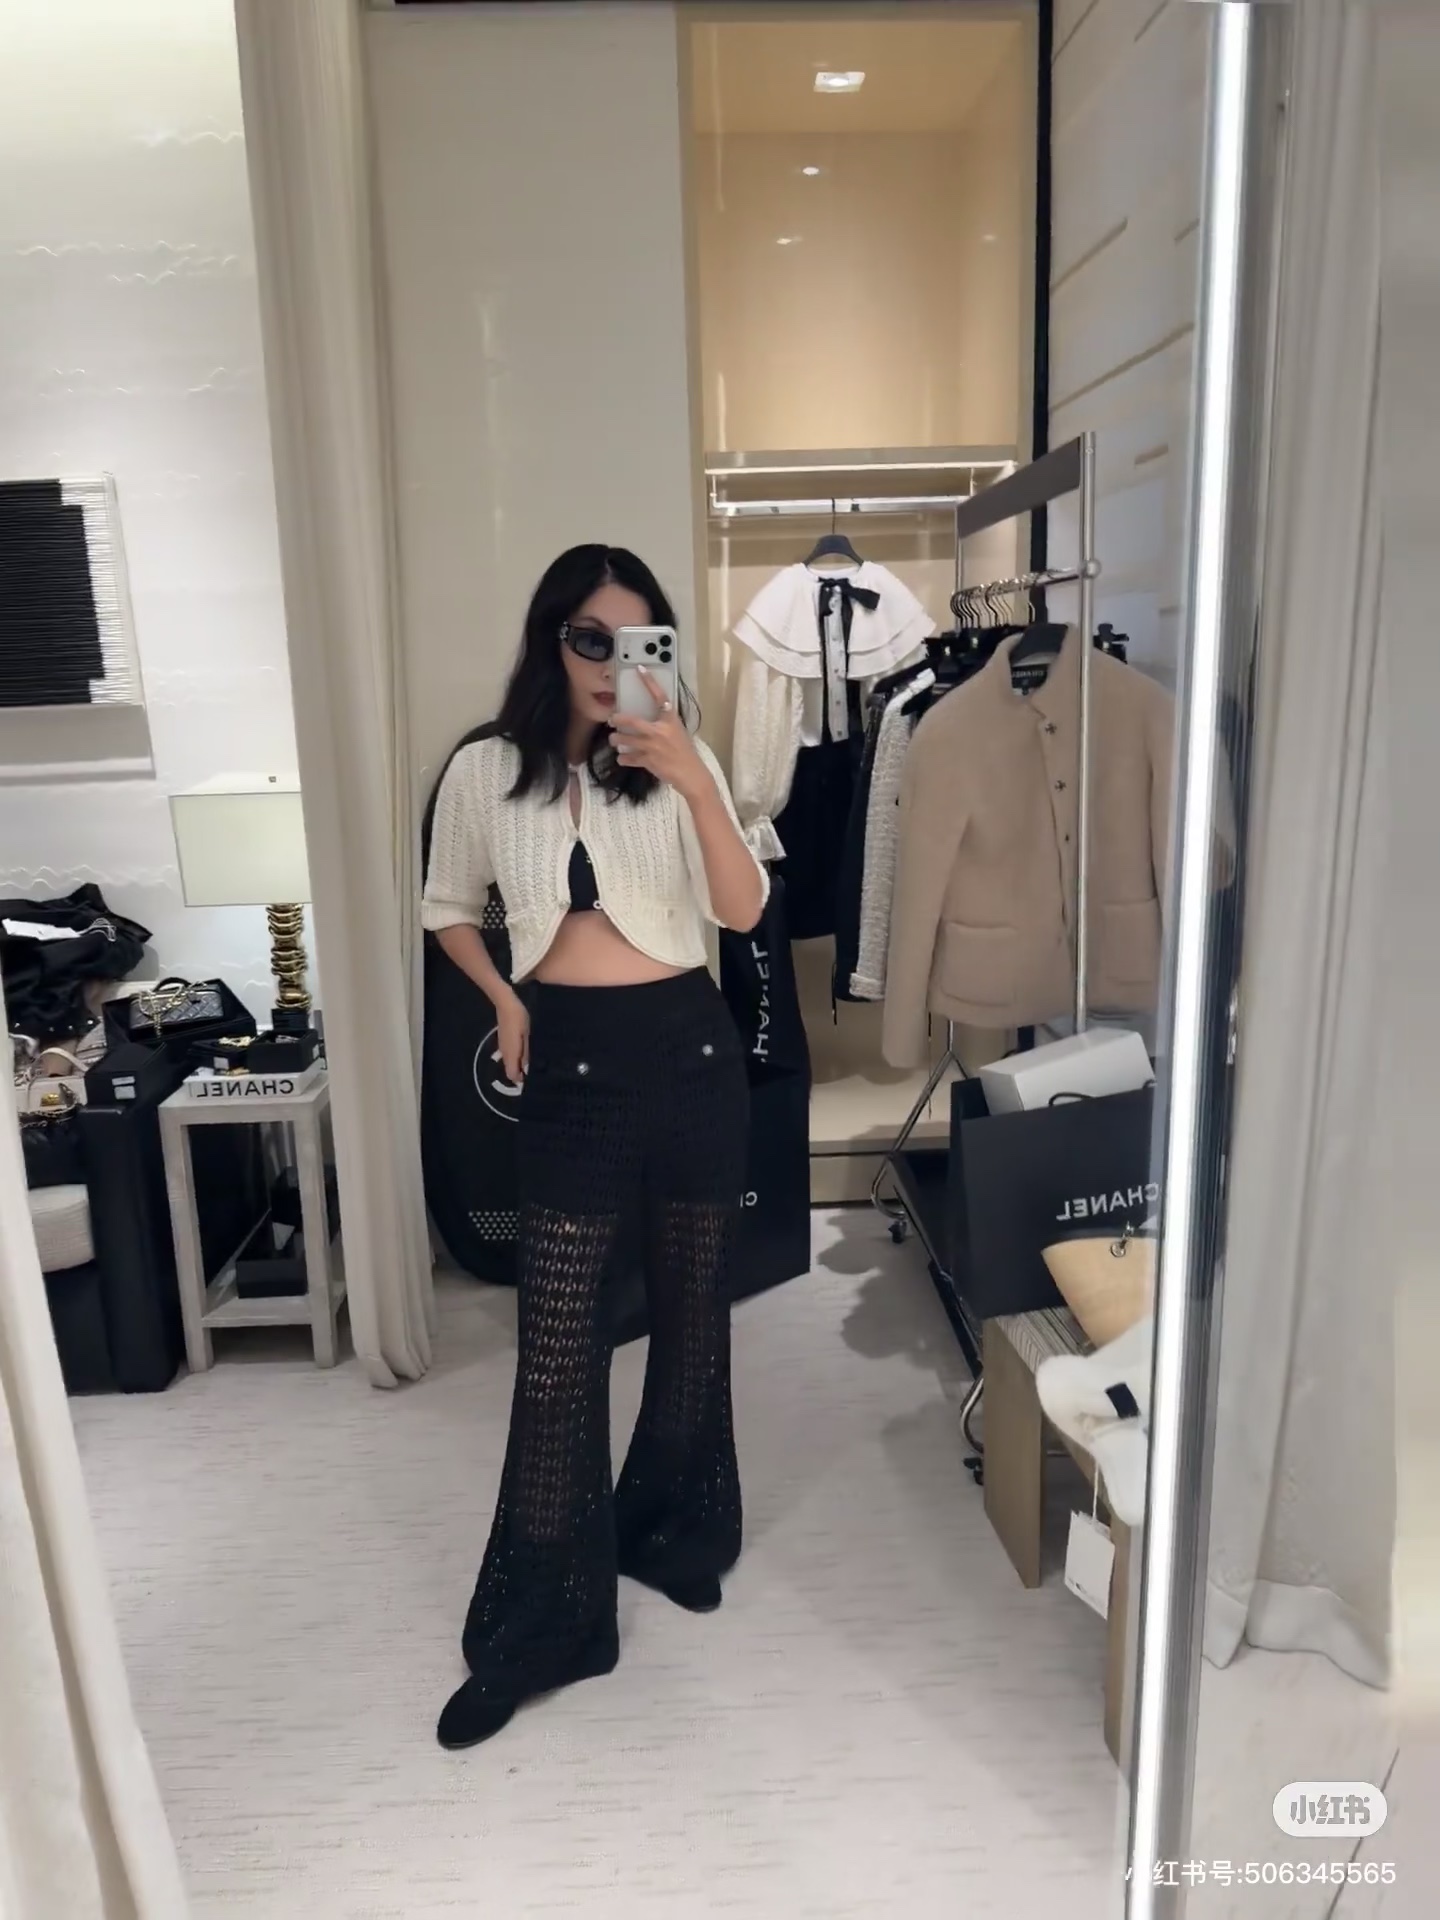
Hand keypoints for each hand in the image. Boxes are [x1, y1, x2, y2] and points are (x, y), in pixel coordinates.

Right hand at [494, 991, 529, 1084]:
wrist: (507, 1005)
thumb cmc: (520, 1020)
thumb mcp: (528, 1037)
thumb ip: (527, 1054)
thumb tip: (527, 1069)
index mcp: (511, 1054)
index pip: (513, 1075)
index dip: (521, 1080)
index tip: (533, 1079)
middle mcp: (504, 1053)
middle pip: (510, 1070)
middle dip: (521, 1074)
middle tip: (535, 1071)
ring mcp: (502, 1047)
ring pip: (509, 1063)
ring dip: (518, 1065)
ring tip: (533, 1062)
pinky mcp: (503, 1041)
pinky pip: (509, 1055)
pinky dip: (516, 1058)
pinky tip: (525, 1052)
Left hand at [609, 672, 710, 799]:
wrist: (690, 774)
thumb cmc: (685, 752)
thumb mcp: (678, 731)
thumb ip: (665, 723)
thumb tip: (651, 718)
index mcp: (670, 720)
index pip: (660, 697)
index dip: (650, 682)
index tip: (640, 669)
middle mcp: (660, 731)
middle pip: (633, 721)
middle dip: (618, 719)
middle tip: (611, 719)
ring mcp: (652, 747)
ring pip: (625, 740)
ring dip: (616, 740)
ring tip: (614, 740)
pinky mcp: (648, 761)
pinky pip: (628, 758)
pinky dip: (623, 758)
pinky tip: (622, 757)